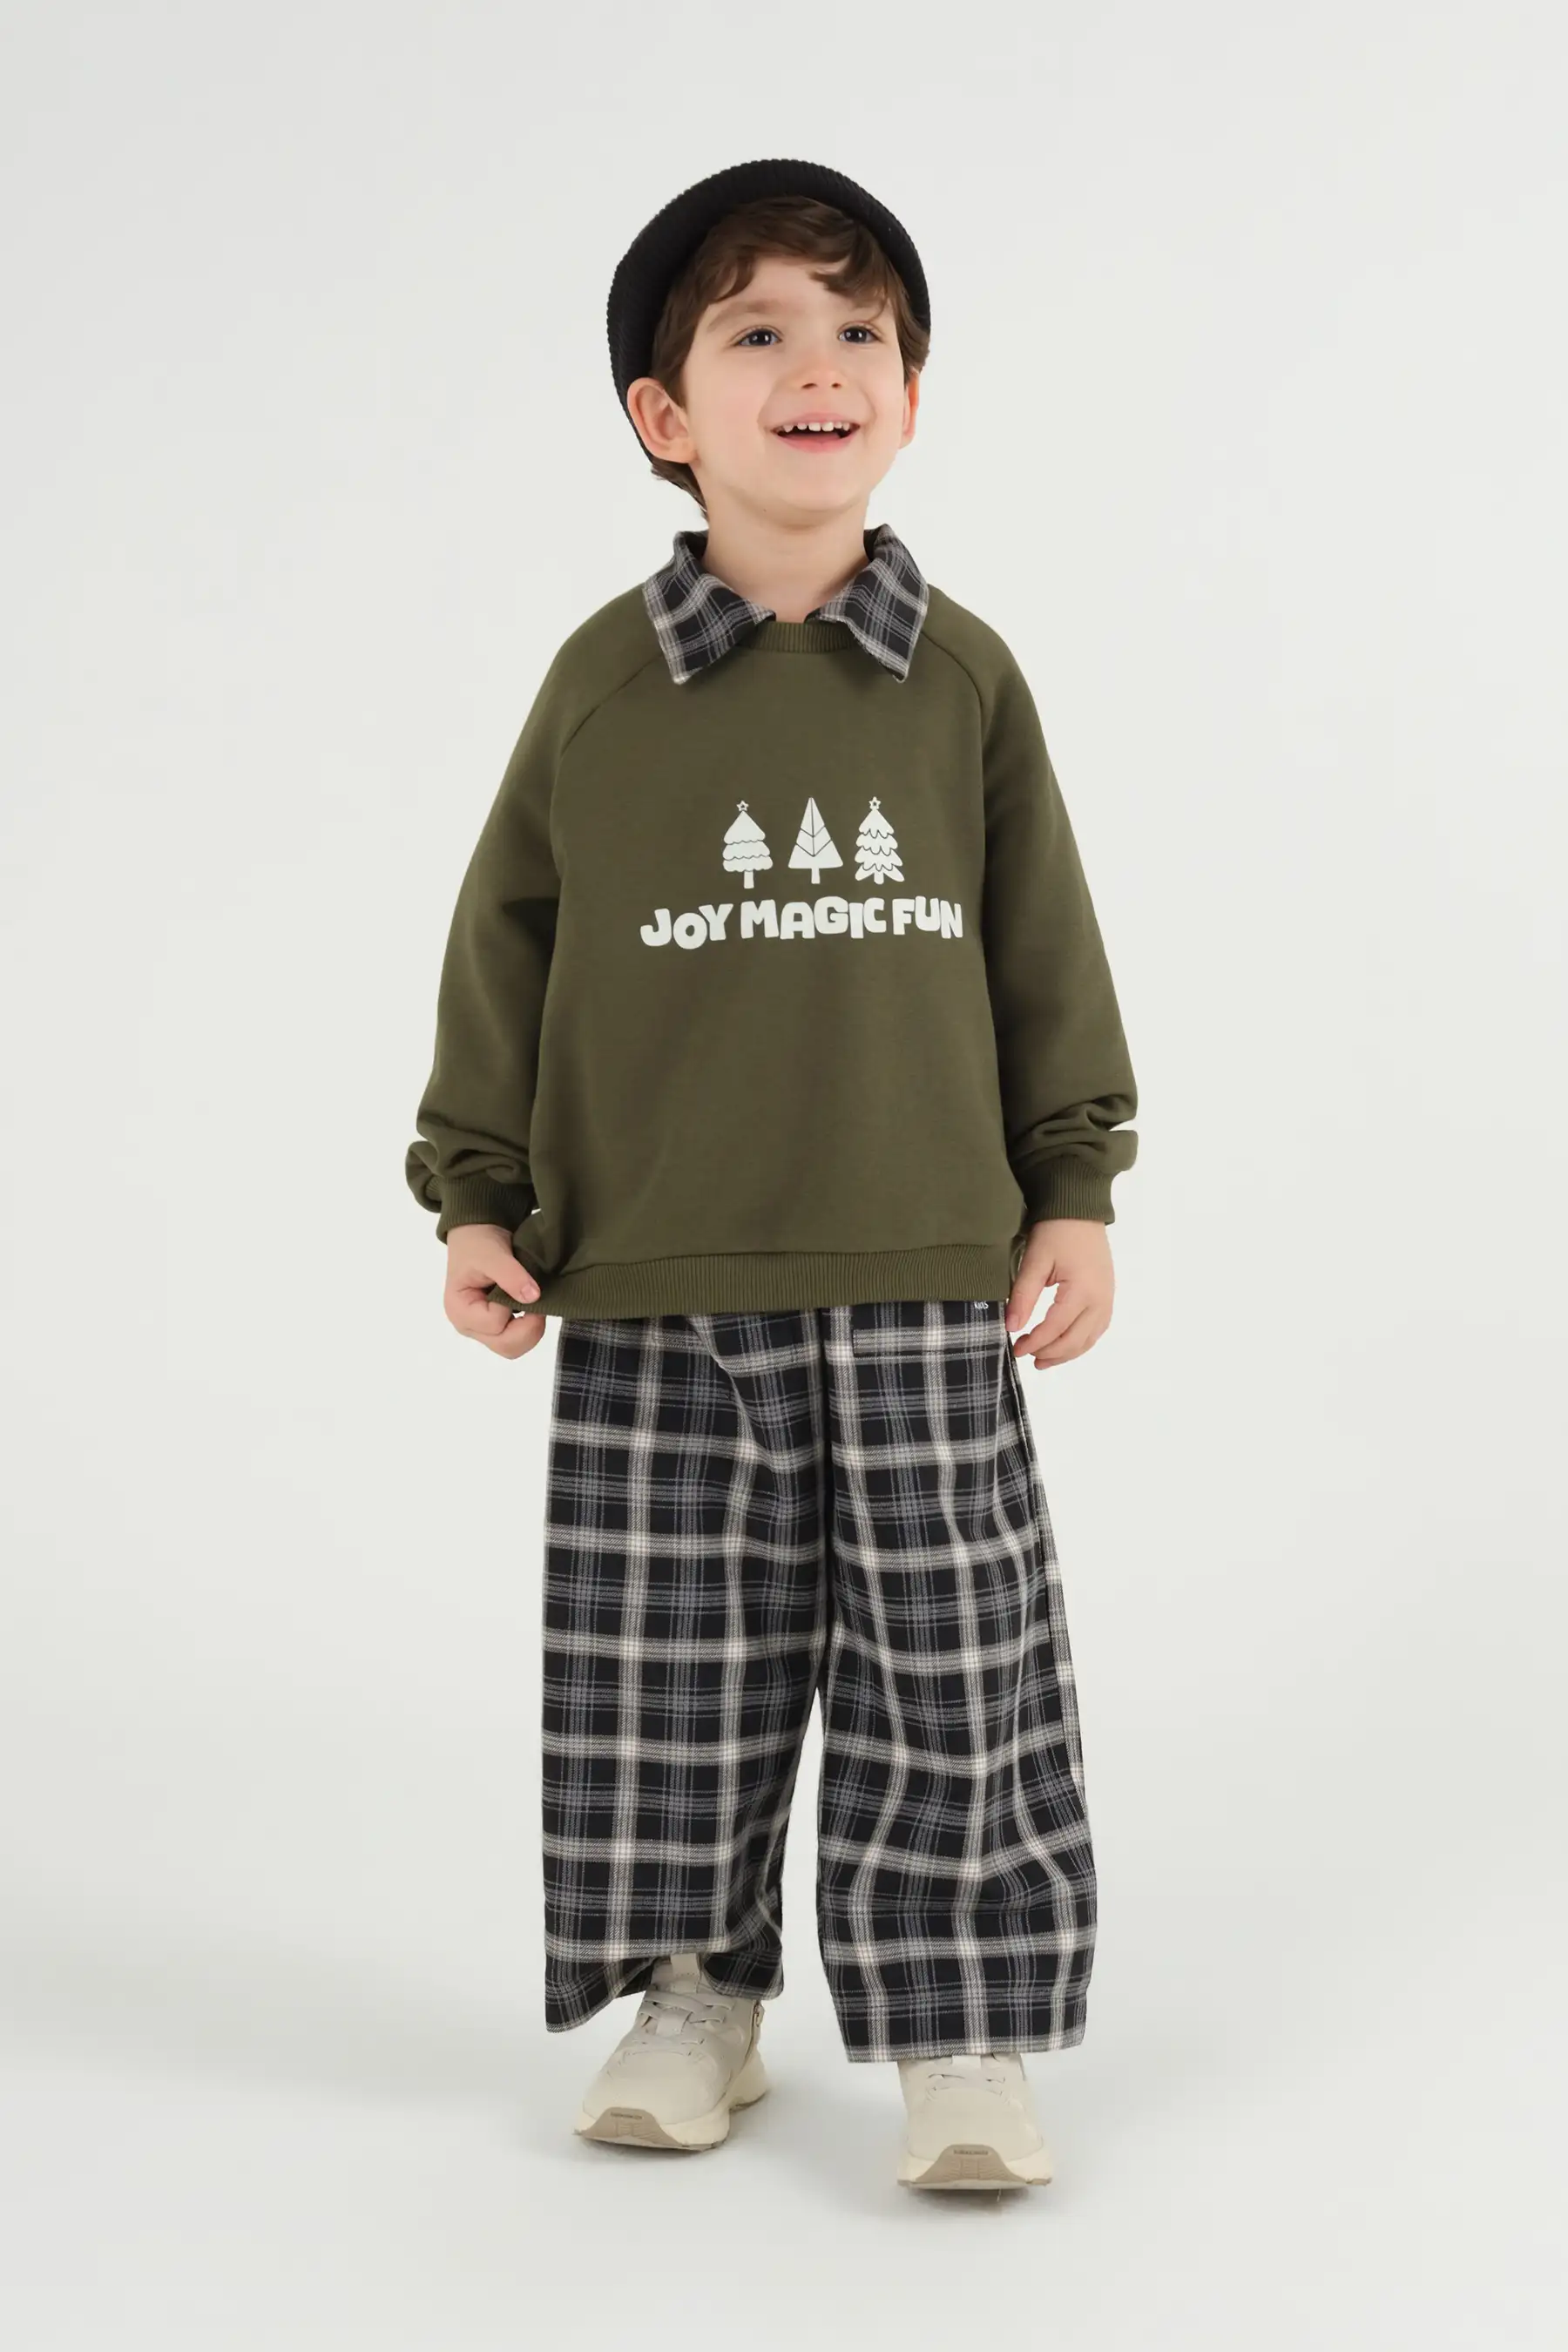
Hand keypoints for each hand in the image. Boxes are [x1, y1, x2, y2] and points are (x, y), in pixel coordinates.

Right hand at [443, 1225, 547, 1359]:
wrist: (477, 1233)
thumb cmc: (477, 1242)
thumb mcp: (492, 1253)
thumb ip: (511, 1275)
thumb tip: (533, 1297)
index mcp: (460, 1311)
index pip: (495, 1323)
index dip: (511, 1306)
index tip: (516, 1283)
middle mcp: (469, 1327)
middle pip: (506, 1346)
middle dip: (529, 1327)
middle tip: (539, 1300)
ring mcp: (483, 1330)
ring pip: (514, 1347)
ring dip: (531, 1328)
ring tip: (534, 1303)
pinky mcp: (496, 1326)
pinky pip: (517, 1338)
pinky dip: (529, 1326)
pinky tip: (531, 1307)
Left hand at [1005, 1218, 1114, 1370]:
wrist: (1080, 1210)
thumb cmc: (1056, 1231)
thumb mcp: (1035, 1261)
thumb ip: (1023, 1296)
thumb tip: (1012, 1327)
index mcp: (1082, 1291)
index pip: (1055, 1329)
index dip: (1034, 1343)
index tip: (1015, 1348)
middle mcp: (1100, 1300)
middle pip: (1075, 1340)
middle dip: (1049, 1353)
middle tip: (1026, 1356)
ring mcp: (1107, 1299)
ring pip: (1088, 1339)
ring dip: (1066, 1353)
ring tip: (1042, 1360)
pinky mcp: (1107, 1296)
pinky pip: (1096, 1329)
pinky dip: (1079, 1342)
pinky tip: (1063, 1345)